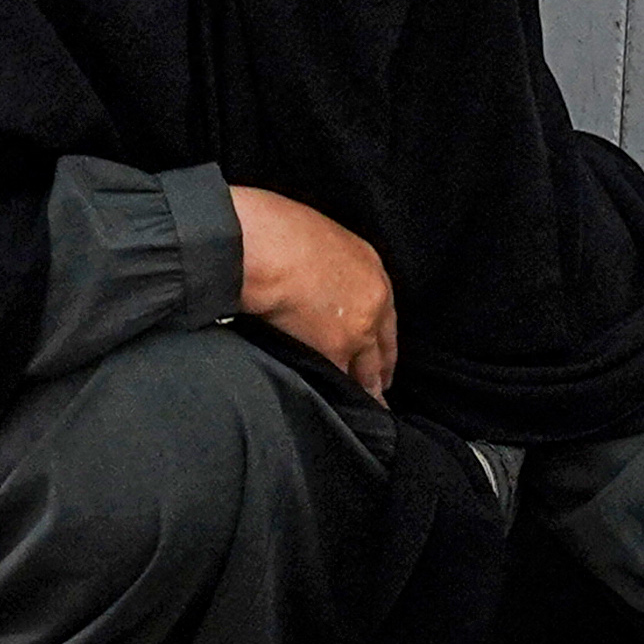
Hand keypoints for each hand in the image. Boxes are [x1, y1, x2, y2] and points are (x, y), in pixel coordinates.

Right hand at [228, 185, 395, 397]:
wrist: (259, 244)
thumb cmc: (272, 229)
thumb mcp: (315, 237)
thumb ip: (326, 266)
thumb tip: (311, 286)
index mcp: (369, 266)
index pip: (384, 313)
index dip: (382, 340)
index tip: (380, 358)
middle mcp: (372, 300)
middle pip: (382, 348)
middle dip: (380, 373)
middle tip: (379, 397)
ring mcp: (356, 330)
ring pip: (366, 372)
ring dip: (364, 392)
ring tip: (365, 413)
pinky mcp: (333, 352)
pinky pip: (339, 382)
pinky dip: (339, 399)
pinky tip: (340, 414)